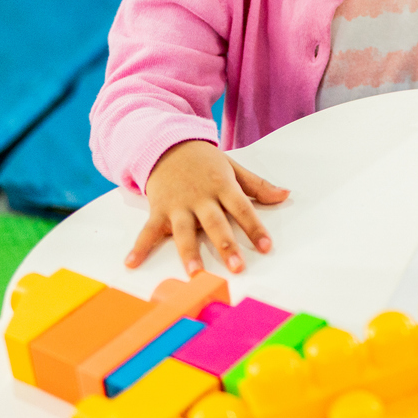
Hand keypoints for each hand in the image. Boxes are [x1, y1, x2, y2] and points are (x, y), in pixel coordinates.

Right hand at [126, 140, 288, 275]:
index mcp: (223, 186)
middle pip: (216, 223)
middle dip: (226, 245)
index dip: (255, 228)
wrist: (167, 144)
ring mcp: (178, 205)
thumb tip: (285, 195)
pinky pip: (148, 231)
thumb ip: (257, 185)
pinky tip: (131, 263)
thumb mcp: (233, 168)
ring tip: (194, 272)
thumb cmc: (204, 162)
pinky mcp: (158, 209)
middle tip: (237, 267)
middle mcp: (201, 197)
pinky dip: (139, 247)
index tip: (266, 247)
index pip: (243, 208)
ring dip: (189, 252)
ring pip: (184, 231)